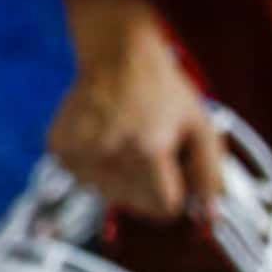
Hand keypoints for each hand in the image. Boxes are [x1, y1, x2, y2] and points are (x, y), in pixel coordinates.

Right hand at [46, 0, 223, 221]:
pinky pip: (83, 180)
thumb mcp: (200, 126)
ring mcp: (80, 152)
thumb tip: (211, 217)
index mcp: (147, 149)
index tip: (172, 172)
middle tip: (148, 150)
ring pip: (108, 195)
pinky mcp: (60, 148)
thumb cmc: (161, 88)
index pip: (165, 206)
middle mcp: (109, 153)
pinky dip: (95, 168)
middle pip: (136, 205)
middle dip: (148, 187)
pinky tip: (104, 140)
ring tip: (125, 142)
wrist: (117, 53)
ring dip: (120, 178)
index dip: (175, 191)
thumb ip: (211, 175)